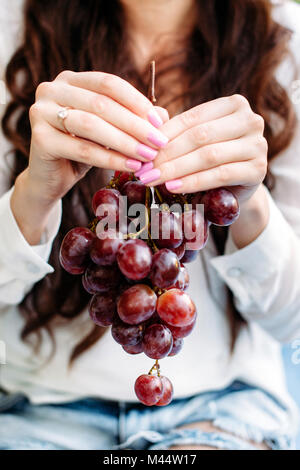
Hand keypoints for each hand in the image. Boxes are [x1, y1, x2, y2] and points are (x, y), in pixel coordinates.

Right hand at [26, 70, 168, 204]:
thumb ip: (132, 119)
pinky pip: (83, 149)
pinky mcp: (39, 138)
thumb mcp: (109, 131)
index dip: (137, 102)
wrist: (52, 178)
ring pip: (92, 125)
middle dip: (135, 125)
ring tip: (148, 156)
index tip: (160, 123)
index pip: (109, 84)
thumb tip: (164, 115)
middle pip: (102, 104)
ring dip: (125, 142)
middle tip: (159, 143)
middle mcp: (51, 89)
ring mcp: (41, 112)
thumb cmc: (83, 150)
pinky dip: (110, 159)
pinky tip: (131, 166)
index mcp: (70, 80)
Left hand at [140, 94, 267, 203]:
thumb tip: (149, 120)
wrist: (236, 188)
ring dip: (176, 169)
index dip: (164, 135)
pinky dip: (194, 182)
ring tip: (153, 179)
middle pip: (200, 136)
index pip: (192, 118)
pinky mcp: (259, 170)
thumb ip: (173, 128)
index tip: (141, 151)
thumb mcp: (192, 140)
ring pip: (208, 156)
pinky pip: (220, 175)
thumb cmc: (210, 160)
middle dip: (167, 154)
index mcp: (234, 105)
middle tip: (144, 170)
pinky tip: (173, 187)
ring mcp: (258, 145)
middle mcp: (251, 120)